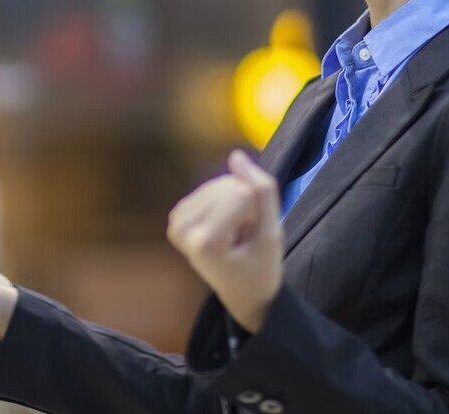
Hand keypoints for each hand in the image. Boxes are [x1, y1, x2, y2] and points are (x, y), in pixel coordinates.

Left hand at [167, 149, 283, 332]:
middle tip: (244, 237)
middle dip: (246, 206)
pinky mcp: (177, 216)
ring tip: (236, 234)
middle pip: (228, 185)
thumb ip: (261, 191)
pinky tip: (225, 226)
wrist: (243, 293)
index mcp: (205, 242)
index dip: (258, 212)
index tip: (252, 239)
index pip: (241, 193)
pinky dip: (223, 202)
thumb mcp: (272, 233)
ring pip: (219, 183)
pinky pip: (209, 188)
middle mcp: (182, 230)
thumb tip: (236, 155)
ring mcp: (176, 223)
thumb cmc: (261, 268)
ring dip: (236, 203)